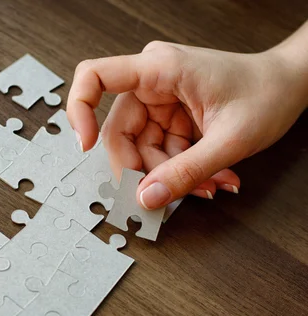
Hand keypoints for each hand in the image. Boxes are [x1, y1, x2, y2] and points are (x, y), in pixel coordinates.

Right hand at [67, 37, 307, 208]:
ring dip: (168, 174)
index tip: (85, 145)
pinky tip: (208, 177)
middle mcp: (152, 80)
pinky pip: (157, 150)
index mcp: (160, 68)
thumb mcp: (230, 140)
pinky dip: (178, 169)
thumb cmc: (267, 93)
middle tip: (164, 193)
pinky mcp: (168, 115)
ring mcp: (159, 99)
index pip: (94, 75)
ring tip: (208, 184)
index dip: (79, 109)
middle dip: (142, 168)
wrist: (291, 85)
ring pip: (139, 148)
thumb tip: (146, 197)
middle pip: (118, 131)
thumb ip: (186, 172)